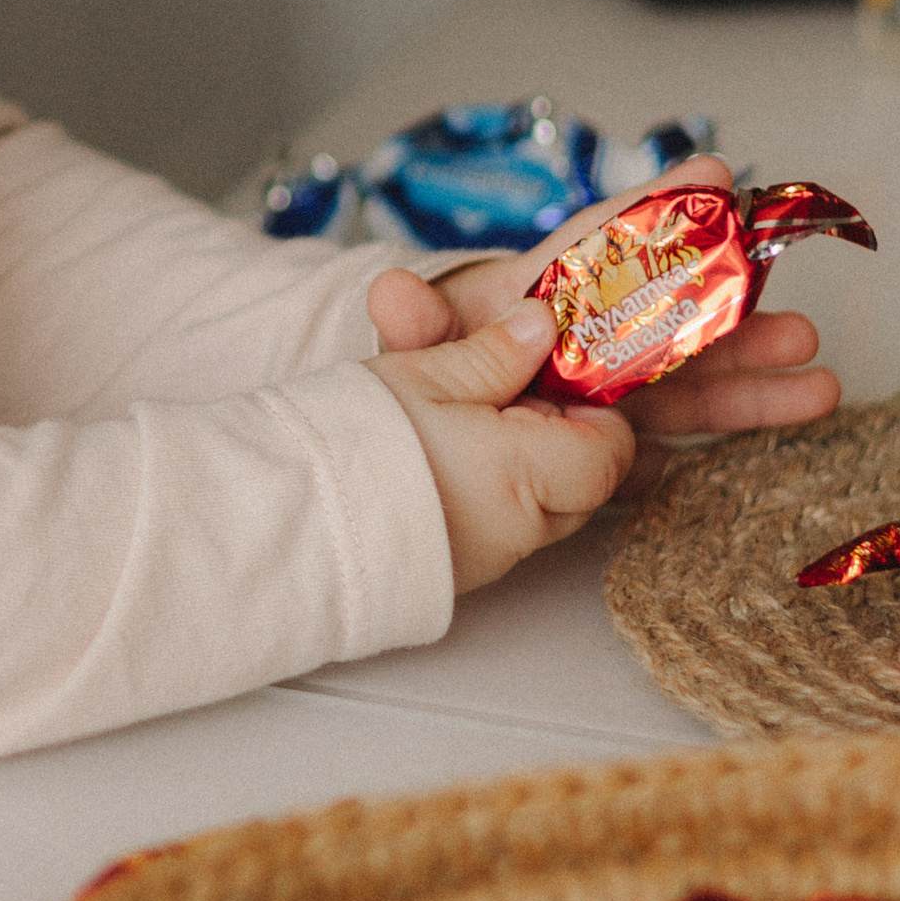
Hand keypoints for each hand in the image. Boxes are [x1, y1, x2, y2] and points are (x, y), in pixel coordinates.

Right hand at [363, 293, 633, 594]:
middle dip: (561, 436)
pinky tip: (446, 465)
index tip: (555, 376)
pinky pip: (505, 530)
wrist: (288, 522)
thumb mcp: (423, 374)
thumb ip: (494, 352)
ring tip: (466, 428)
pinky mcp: (461, 575)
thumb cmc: (355, 444)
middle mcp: (523, 528)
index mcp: (528, 473)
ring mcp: (493, 559)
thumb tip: (541, 325)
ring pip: (545, 508)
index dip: (594, 409)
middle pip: (583, 482)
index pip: (611, 450)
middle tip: (508, 395)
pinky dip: (494, 496)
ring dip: (526, 467)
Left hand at [367, 162, 839, 453]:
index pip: (599, 243)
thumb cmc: (426, 371)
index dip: (654, 207)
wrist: (415, 439)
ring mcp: (603, 397)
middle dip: (732, 313)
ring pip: (685, 381)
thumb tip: (388, 294)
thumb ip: (414, 328)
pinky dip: (715, 446)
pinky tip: (775, 439)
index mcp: (538, 298)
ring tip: (815, 383)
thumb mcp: (418, 349)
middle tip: (797, 315)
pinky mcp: (607, 450)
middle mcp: (584, 341)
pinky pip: (668, 447)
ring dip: (749, 380)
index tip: (714, 174)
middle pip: (666, 317)